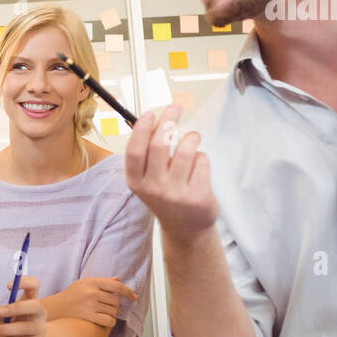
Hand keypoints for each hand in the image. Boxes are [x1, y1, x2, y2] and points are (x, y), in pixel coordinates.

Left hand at [0, 277, 45, 336]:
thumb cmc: (17, 322)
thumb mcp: (10, 313)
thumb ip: (5, 311)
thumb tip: (2, 311)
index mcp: (33, 300)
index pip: (34, 285)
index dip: (24, 282)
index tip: (8, 286)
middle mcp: (40, 313)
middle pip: (35, 306)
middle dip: (17, 308)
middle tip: (0, 311)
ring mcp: (41, 329)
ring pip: (25, 328)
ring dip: (5, 329)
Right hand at [53, 277, 136, 327]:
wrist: (58, 307)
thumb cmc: (72, 294)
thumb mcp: (85, 282)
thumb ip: (102, 281)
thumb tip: (118, 279)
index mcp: (92, 282)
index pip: (117, 286)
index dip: (128, 292)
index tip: (133, 297)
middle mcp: (92, 293)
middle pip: (116, 300)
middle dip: (116, 304)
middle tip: (109, 305)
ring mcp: (91, 305)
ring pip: (114, 311)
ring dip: (113, 313)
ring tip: (105, 312)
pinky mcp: (89, 316)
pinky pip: (109, 321)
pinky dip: (110, 321)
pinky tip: (105, 319)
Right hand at [124, 103, 218, 240]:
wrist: (185, 228)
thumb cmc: (166, 195)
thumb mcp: (148, 179)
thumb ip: (148, 154)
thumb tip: (156, 121)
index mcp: (136, 182)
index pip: (135, 151)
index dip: (141, 130)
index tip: (150, 114)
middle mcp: (153, 188)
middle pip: (159, 145)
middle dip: (168, 121)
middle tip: (175, 108)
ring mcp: (176, 194)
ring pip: (186, 150)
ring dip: (191, 137)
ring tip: (193, 138)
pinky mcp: (198, 196)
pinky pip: (202, 161)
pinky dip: (201, 157)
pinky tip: (198, 164)